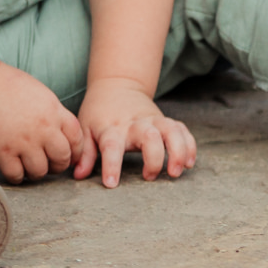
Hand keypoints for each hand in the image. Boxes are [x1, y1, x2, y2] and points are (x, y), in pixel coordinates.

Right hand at [0, 62, 84, 182]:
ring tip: (29, 165)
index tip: (69, 155)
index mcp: (54, 111)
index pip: (77, 139)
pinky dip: (16, 176)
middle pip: (62, 159)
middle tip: (49, 163)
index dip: (75, 151)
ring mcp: (24, 142)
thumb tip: (61, 134)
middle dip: (58, 165)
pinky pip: (17, 176)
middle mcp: (44, 129)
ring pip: (40, 172)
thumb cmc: (9, 84)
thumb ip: (54, 113)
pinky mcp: (4, 152)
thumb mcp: (42, 94)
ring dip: (36, 172)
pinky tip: (13, 167)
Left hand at [74, 77, 196, 186]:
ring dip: (177, 151)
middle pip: (148, 136)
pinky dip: (189, 145)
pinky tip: (190, 163)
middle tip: (150, 177)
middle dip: (153, 158)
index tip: (111, 183)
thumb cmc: (99, 113)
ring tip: (176, 172)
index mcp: (111, 128)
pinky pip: (182, 130)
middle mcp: (134, 123)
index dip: (111, 165)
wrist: (117, 84)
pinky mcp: (165, 120)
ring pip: (171, 131)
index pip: (110, 146)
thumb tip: (77, 176)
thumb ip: (85, 152)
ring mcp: (152, 120)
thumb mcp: (86, 128)